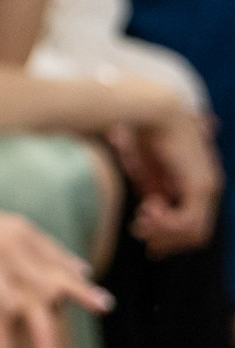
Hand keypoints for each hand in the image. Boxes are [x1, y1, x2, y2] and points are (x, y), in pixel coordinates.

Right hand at [112, 110, 222, 255]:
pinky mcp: (200, 185)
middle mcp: (209, 186)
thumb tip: (153, 209)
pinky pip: (188, 222)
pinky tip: (147, 208)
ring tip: (141, 219)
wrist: (151, 108)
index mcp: (198, 181)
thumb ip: (154, 189)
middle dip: (165, 239)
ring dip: (163, 233)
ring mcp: (208, 186)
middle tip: (138, 231)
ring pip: (194, 233)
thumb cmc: (144, 131)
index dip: (168, 236)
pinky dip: (166, 224)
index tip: (143, 235)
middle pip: (196, 235)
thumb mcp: (147, 168)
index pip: (192, 223)